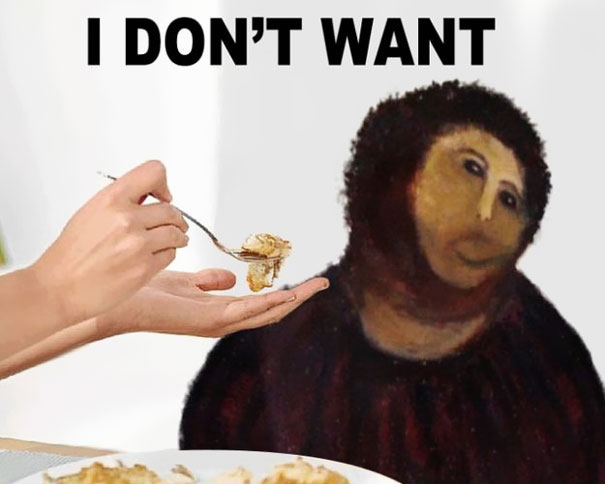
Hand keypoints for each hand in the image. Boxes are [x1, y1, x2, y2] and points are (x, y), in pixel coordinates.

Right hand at [31, 160, 188, 324]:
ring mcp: (138, 244)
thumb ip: (122, 201)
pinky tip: (158, 255)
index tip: (163, 196)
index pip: (153, 173)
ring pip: (176, 233)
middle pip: (170, 210)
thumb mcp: (92, 212)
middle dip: (175, 218)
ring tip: (174, 239)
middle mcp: (126, 219)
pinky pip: (171, 254)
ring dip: (178, 236)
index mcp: (111, 200)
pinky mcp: (145, 268)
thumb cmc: (72, 253)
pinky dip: (168, 254)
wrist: (59, 287)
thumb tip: (150, 196)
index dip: (163, 184)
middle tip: (175, 223)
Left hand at [96, 269, 329, 337]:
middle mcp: (223, 321)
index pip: (260, 304)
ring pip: (263, 314)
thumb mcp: (185, 282)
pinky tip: (285, 295)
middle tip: (323, 284)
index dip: (286, 294)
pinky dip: (266, 304)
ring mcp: (216, 323)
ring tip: (314, 288)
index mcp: (220, 312)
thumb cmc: (149, 292)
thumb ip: (209, 282)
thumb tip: (232, 278)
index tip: (306, 281)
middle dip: (298, 299)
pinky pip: (244, 312)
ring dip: (290, 302)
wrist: (121, 301)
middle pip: (269, 312)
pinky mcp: (206, 320)